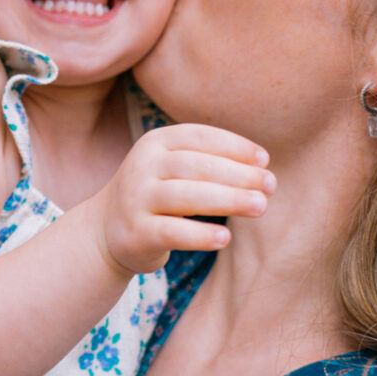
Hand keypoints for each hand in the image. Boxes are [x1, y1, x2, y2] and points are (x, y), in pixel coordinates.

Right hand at [94, 124, 275, 274]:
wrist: (106, 231)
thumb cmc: (156, 195)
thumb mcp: (174, 168)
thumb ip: (210, 162)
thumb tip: (262, 167)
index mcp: (155, 142)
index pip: (199, 137)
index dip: (234, 146)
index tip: (265, 160)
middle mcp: (142, 166)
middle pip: (196, 166)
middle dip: (238, 174)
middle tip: (271, 185)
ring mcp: (136, 199)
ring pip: (186, 196)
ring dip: (228, 200)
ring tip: (261, 206)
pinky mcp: (136, 232)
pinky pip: (172, 232)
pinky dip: (200, 235)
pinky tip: (225, 238)